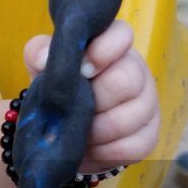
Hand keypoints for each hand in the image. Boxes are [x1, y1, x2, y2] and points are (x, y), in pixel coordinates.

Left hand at [23, 20, 160, 171]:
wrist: (68, 133)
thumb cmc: (60, 93)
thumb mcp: (44, 70)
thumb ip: (40, 54)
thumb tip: (44, 58)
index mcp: (112, 49)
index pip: (121, 35)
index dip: (103, 50)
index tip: (82, 69)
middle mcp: (136, 73)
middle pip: (126, 80)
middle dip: (93, 100)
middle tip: (74, 108)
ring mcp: (147, 106)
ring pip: (128, 118)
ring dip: (94, 130)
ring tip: (78, 131)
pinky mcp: (148, 137)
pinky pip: (131, 147)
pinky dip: (103, 152)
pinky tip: (90, 148)